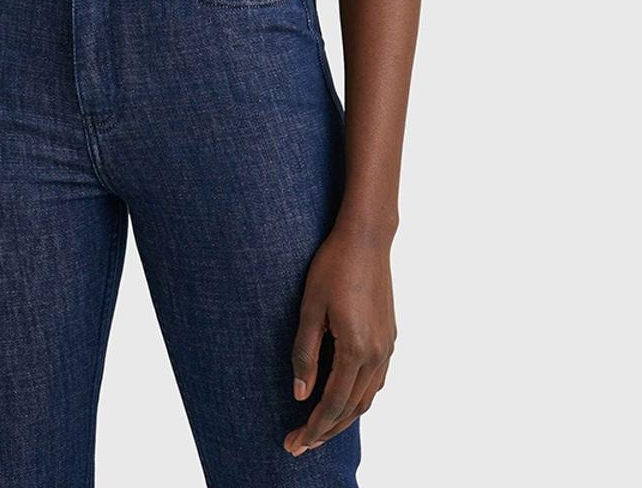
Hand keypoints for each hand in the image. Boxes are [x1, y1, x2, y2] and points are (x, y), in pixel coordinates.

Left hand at [285, 223, 395, 455]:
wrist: (366, 238)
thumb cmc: (333, 267)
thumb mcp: (310, 308)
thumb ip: (305, 353)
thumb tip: (300, 395)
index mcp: (357, 350)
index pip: (332, 404)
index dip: (312, 428)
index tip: (293, 444)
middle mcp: (377, 354)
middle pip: (351, 409)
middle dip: (325, 431)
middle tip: (299, 444)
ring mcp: (387, 346)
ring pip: (367, 398)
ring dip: (343, 418)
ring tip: (318, 429)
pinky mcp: (389, 336)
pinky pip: (376, 381)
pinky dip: (358, 399)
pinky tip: (344, 399)